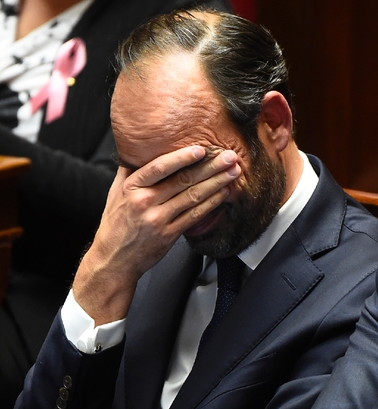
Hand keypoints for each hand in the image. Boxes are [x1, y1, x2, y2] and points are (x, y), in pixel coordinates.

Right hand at [74, 146, 239, 323]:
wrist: (113, 260)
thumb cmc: (115, 225)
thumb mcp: (114, 194)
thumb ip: (128, 171)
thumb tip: (138, 148)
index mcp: (131, 187)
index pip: (159, 167)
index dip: (182, 157)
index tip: (201, 149)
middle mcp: (144, 202)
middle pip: (182, 180)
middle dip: (210, 167)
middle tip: (229, 157)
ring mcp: (157, 220)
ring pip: (192, 197)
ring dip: (216, 183)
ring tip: (233, 172)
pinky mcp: (168, 235)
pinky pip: (194, 216)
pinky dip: (211, 204)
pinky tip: (223, 194)